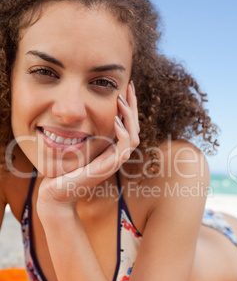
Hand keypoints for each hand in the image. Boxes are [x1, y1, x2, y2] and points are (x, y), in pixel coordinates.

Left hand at [37, 82, 138, 213]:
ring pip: (134, 136)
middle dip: (133, 106)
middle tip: (129, 86)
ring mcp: (114, 162)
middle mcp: (115, 155)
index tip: (125, 87)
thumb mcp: (73, 146)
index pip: (127, 125)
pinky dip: (123, 133)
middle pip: (135, 128)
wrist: (56, 194)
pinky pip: (124, 148)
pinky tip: (116, 119)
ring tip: (121, 100)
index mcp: (110, 149)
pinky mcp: (108, 168)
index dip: (128, 106)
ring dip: (130, 117)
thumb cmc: (63, 171)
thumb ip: (81, 133)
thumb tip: (78, 113)